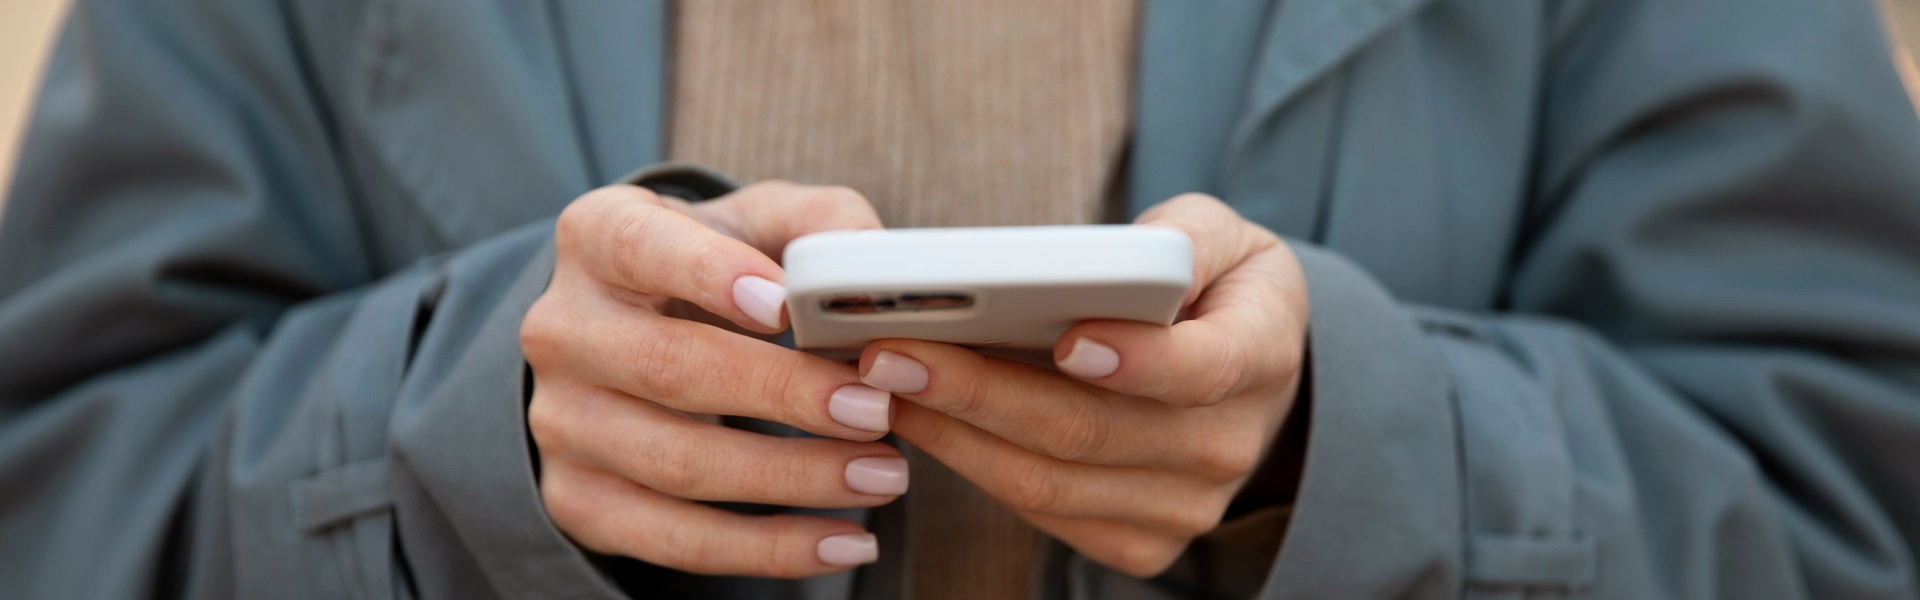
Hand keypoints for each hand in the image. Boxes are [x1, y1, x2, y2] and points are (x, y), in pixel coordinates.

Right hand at [522, 181, 909, 577]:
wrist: (632, 334)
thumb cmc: (710, 267)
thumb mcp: (754, 223)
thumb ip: (816, 222)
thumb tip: (872, 255)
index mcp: (596, 237)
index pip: (639, 247)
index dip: (709, 274)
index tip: (786, 304)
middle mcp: (562, 330)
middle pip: (670, 367)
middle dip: (783, 395)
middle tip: (876, 408)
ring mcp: (561, 423)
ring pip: (678, 463)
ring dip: (793, 477)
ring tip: (883, 475)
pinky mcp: (578, 500)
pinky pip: (676, 540)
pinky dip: (767, 549)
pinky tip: (841, 542)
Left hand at [859, 194, 1307, 576]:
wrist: (1245, 375)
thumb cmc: (1216, 288)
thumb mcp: (1223, 235)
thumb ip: (1181, 236)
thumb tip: (1114, 260)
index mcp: (1261, 354)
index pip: (1202, 369)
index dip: (1136, 359)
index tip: (1064, 337)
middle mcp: (1227, 445)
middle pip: (1091, 432)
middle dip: (981, 392)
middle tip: (892, 352)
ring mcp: (1184, 507)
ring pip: (1049, 483)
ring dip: (954, 435)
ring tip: (884, 382)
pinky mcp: (1139, 542)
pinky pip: (1040, 514)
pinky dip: (971, 466)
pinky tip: (921, 420)